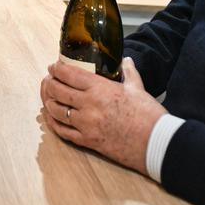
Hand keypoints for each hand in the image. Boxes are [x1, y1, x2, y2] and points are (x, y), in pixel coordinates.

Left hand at [40, 58, 164, 175]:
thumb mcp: (137, 88)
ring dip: (49, 102)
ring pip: (56, 111)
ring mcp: (86, 124)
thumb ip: (128, 72)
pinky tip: (52, 119)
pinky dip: (54, 124)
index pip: (69, 74)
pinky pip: (63, 132)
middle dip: (49, 84)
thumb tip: (126, 61)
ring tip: (49, 98)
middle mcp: (88, 105)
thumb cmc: (148, 115)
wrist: (156, 143)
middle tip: (48, 80)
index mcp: (99, 88)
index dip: (57, 69)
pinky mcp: (88, 141)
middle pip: (58, 91)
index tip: (53, 67)